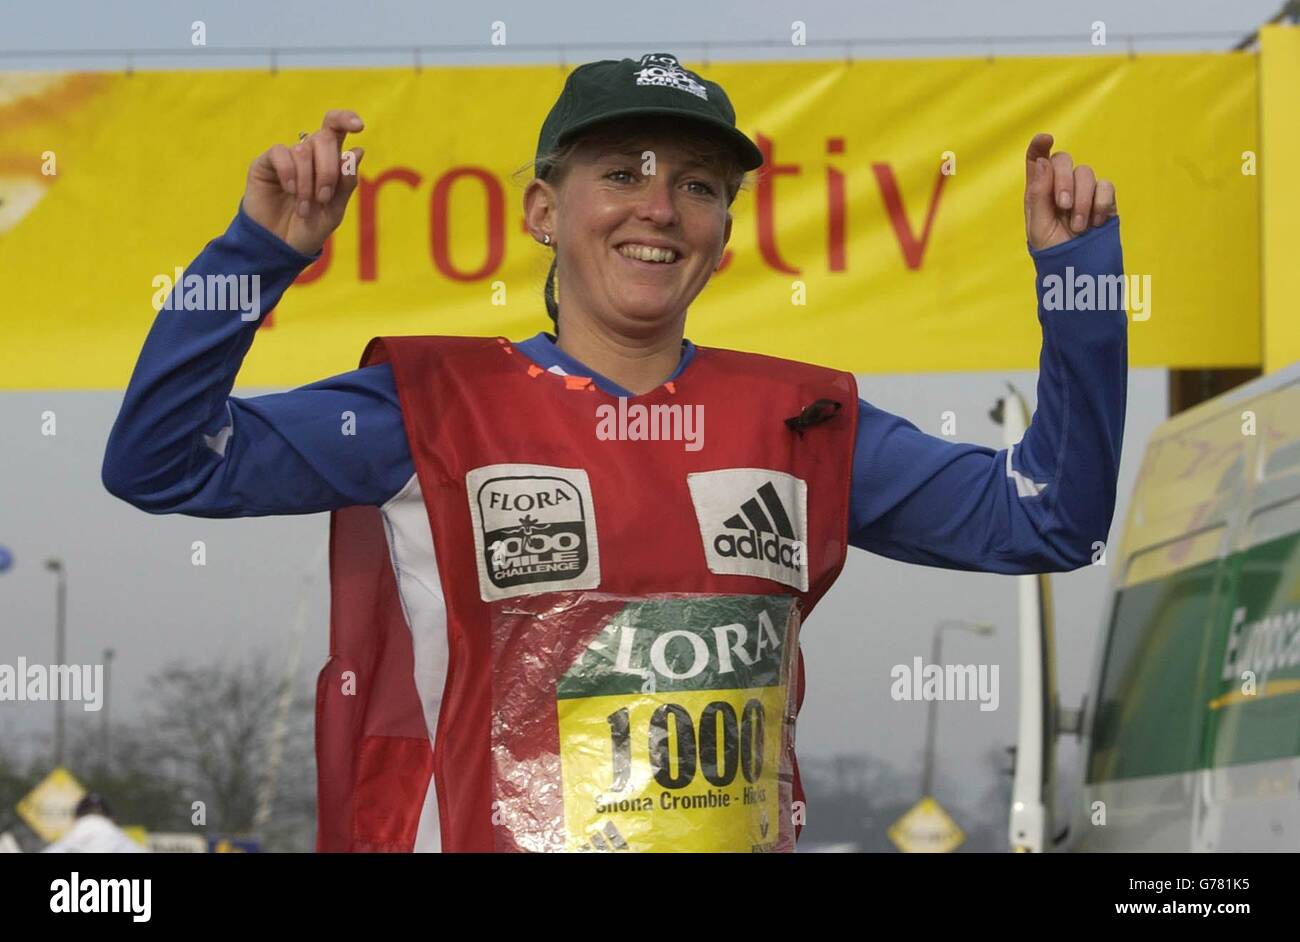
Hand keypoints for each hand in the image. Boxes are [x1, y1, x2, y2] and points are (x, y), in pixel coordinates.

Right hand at [243, 109, 364, 255]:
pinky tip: (290, 191)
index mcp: (329, 161)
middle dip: (329, 169)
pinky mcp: (266, 164)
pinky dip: (290, 173)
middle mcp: (308, 154)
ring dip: (308, 182)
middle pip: (324, 138)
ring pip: (304, 149)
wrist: (280, 246)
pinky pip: (281, 153)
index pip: (336, 128)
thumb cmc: (309, 228)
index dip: (346, 119)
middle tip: (324, 198)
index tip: (358, 126)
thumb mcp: (334, 210)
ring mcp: (287, 157)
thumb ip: (346, 183)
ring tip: (305, 207)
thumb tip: (357, 150)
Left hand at [1024, 133, 1115, 250]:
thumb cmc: (1053, 250)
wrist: (1078, 269)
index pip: (1036, 159)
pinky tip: (1095, 222)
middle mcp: (1060, 185)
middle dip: (1063, 180)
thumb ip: (1038, 194)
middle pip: (1063, 159)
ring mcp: (1083, 190)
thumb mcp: (1038, 226)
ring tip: (1078, 227)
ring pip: (1086, 172)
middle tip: (1063, 206)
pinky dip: (1100, 203)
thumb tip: (1041, 161)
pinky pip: (1106, 185)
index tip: (1045, 139)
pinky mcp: (1104, 198)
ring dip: (1082, 200)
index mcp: (1038, 190)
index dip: (1039, 146)